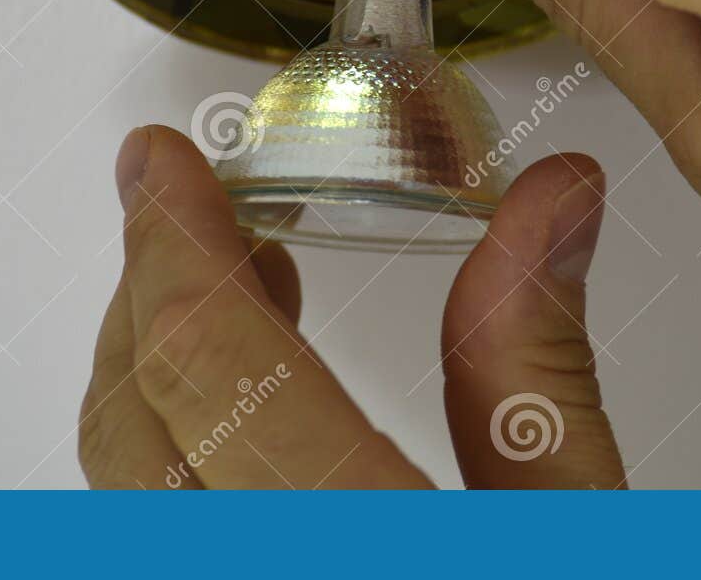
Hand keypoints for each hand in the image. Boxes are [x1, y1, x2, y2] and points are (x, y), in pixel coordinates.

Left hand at [79, 125, 625, 487]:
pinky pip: (150, 519)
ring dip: (152, 366)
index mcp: (354, 541)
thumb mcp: (579, 533)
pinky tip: (232, 407)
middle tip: (191, 206)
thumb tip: (549, 202)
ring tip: (231, 287)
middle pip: (133, 420)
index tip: (163, 163)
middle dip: (150, 289)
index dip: (175, 244)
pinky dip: (167, 440)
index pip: (211, 371)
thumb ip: (543, 373)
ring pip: (121, 483)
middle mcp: (252, 575)